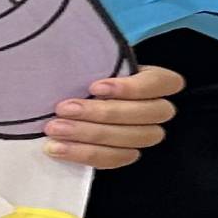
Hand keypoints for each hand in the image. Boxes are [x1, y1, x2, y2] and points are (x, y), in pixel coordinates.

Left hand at [41, 61, 185, 168]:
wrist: (70, 100)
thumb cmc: (85, 74)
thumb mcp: (92, 62)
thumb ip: (95, 63)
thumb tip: (72, 58)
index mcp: (155, 81)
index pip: (162, 83)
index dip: (132, 88)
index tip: (95, 87)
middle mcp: (156, 110)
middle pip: (145, 115)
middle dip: (101, 113)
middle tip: (64, 108)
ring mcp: (144, 135)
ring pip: (130, 140)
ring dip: (89, 135)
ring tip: (55, 129)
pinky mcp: (125, 155)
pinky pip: (112, 159)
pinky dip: (83, 154)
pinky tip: (57, 148)